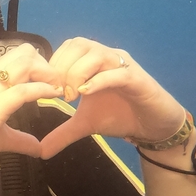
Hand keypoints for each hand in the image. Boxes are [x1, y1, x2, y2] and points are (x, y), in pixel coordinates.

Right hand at [0, 45, 62, 182]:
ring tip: (58, 89)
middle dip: (47, 65)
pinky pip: (22, 90)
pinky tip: (53, 96)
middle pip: (25, 52)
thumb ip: (19, 138)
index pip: (17, 56)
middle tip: (57, 85)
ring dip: (47, 73)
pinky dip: (43, 89)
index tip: (51, 83)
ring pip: (25, 63)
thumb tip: (38, 148)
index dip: (39, 65)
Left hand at [40, 38, 186, 158]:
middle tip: (58, 92)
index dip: (54, 63)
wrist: (154, 126)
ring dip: (78, 72)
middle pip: (79, 44)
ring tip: (71, 96)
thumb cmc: (121, 116)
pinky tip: (86, 94)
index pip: (69, 46)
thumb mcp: (86, 124)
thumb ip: (63, 133)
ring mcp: (124, 65)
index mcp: (94, 61)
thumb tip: (41, 151)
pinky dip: (99, 80)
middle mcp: (108, 57)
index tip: (47, 87)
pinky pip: (117, 72)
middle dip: (63, 67)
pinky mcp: (137, 78)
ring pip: (96, 53)